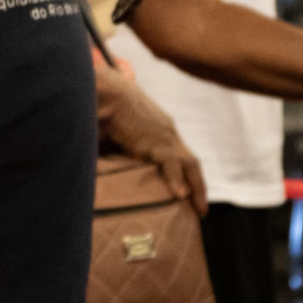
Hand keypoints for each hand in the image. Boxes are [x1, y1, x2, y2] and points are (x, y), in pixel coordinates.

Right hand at [97, 62, 207, 213]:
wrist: (108, 92)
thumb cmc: (106, 104)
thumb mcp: (115, 126)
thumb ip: (114, 142)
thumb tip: (102, 155)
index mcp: (159, 126)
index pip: (179, 152)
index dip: (184, 171)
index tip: (187, 189)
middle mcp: (168, 132)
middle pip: (191, 161)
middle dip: (198, 184)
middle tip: (201, 208)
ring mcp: (165, 137)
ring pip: (189, 165)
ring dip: (197, 188)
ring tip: (199, 209)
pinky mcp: (156, 142)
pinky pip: (171, 164)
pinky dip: (176, 180)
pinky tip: (180, 197)